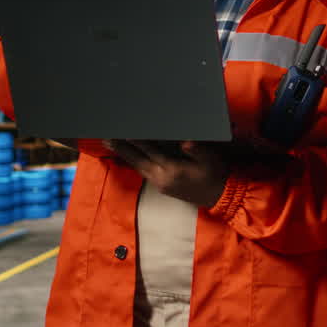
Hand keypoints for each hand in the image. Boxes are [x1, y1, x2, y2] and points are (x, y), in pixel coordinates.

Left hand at [107, 140, 229, 207]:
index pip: (150, 150)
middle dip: (122, 148)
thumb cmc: (216, 173)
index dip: (136, 139)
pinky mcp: (161, 187)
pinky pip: (142, 171)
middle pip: (137, 160)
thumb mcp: (211, 159)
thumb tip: (186, 142)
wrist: (220, 196)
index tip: (124, 129)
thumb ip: (197, 150)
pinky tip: (127, 155)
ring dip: (124, 154)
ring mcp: (160, 184)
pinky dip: (133, 161)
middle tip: (106, 136)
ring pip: (138, 166)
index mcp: (173, 169)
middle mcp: (162, 178)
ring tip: (110, 143)